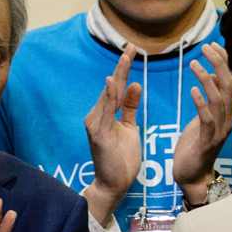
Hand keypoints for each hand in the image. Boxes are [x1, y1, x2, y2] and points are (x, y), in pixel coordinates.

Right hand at [84, 44, 142, 222]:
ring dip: (118, 75)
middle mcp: (97, 115)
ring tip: (126, 57)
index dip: (125, 68)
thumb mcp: (129, 128)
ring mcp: (96, 124)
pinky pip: (105, 112)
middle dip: (122, 66)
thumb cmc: (121, 158)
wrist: (114, 184)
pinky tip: (113, 83)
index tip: (133, 51)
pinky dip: (109, 97)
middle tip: (132, 47)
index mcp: (106, 113)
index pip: (117, 87)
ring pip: (109, 95)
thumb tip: (135, 85)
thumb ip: (130, 108)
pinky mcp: (98, 134)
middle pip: (112, 86)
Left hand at [173, 43, 231, 204]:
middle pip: (229, 86)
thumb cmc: (195, 146)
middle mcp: (228, 119)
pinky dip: (201, 103)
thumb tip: (213, 77)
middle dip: (219, 64)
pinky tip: (192, 91)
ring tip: (195, 64)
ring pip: (220, 100)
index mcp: (227, 113)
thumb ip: (210, 100)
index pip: (230, 81)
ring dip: (208, 80)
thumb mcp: (203, 118)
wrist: (192, 176)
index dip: (224, 62)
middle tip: (206, 48)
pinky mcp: (208, 142)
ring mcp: (220, 131)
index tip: (213, 45)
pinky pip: (207, 119)